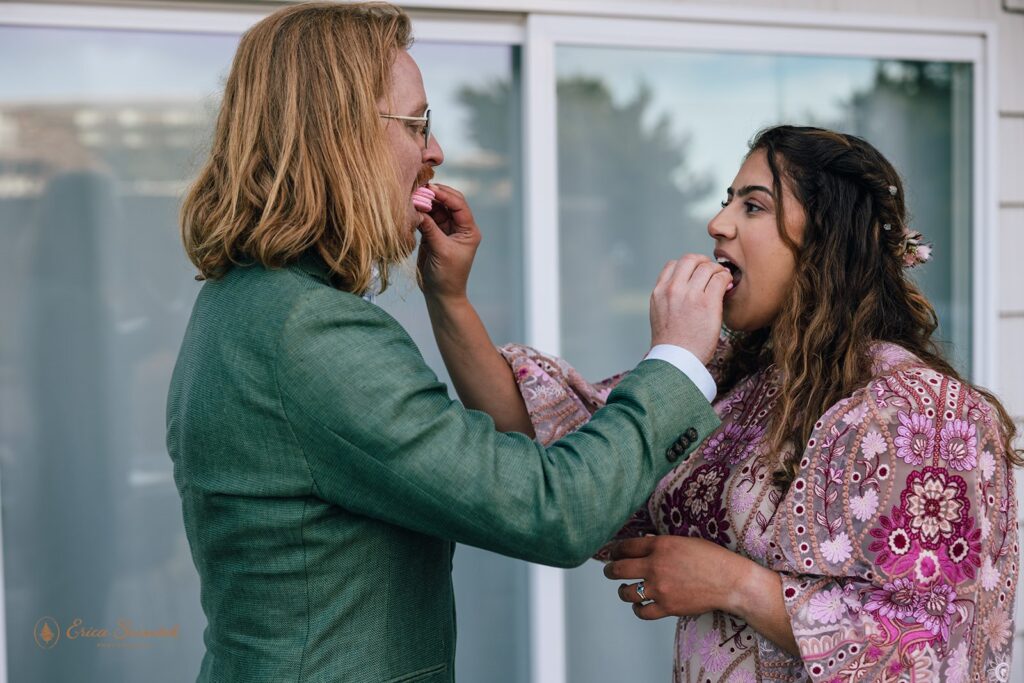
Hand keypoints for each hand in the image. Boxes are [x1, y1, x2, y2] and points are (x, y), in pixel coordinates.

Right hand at [416, 183, 480, 301]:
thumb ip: (430, 229)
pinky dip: (418, 213)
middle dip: (434, 195)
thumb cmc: (447, 276)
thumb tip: (417, 208)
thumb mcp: (440, 251)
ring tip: (411, 196)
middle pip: (448, 202)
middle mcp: (459, 227)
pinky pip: (426, 218)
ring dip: (424, 203)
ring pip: (435, 209)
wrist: (440, 294)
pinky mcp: (433, 235)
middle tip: (418, 188)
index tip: (429, 189)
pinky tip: (409, 207)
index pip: (459, 205)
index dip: (445, 195)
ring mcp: (445, 230)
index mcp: (468, 230)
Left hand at [603, 535, 755, 619]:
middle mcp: (655, 566)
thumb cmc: (711, 558)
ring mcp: (660, 588)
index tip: (613, 553)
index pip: (625, 546)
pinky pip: (642, 611)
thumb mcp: (685, 541)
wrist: (730, 581)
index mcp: (660, 545)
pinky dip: (638, 608)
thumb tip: (646, 542)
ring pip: (626, 592)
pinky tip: (640, 604)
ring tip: (624, 589)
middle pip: (618, 569)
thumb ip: (662, 543)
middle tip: (609, 571)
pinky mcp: (667, 607)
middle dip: (610, 570)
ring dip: (622, 590)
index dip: (615, 550)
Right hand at [649, 254, 730, 363]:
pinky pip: (720, 278)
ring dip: (717, 271)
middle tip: (712, 273)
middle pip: (690, 259)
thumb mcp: (659, 314)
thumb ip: (669, 298)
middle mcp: (672, 290)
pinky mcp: (707, 303)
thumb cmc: (672, 343)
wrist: (677, 361)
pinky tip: (727, 287)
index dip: (688, 267)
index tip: (696, 275)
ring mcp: (690, 295)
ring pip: (707, 266)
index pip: (673, 265)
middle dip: (703, 262)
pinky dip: (726, 279)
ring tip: (722, 281)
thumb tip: (688, 286)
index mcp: (659, 292)